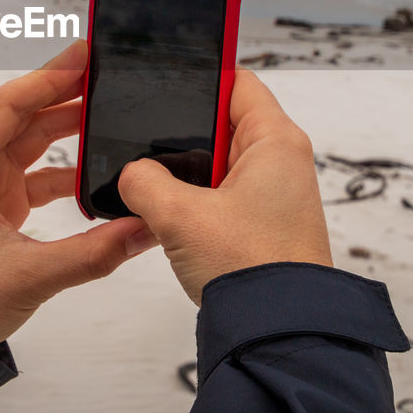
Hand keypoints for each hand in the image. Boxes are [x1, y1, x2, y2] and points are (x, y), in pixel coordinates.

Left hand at [0, 41, 153, 347]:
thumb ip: (92, 253)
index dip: (49, 76)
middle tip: (108, 74)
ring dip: (67, 127)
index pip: (8, 105)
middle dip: (65, 93)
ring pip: (28, 140)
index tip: (85, 54)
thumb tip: (144, 230)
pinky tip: (96, 172)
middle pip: (21, 115)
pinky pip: (33, 171)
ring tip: (110, 112)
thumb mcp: (26, 277)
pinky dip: (63, 169)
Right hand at [118, 68, 332, 304]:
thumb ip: (144, 181)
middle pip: (223, 123)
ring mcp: (274, 195)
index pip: (237, 81)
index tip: (162, 81)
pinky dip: (195, 202)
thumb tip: (131, 174)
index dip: (199, 76)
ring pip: (218, 164)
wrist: (279, 335)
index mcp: (275, 140)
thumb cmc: (251, 269)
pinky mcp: (263, 225)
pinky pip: (222, 196)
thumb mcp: (179, 216)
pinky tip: (166, 217)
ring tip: (152, 184)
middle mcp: (282, 161)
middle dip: (183, 134)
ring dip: (186, 174)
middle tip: (145, 140)